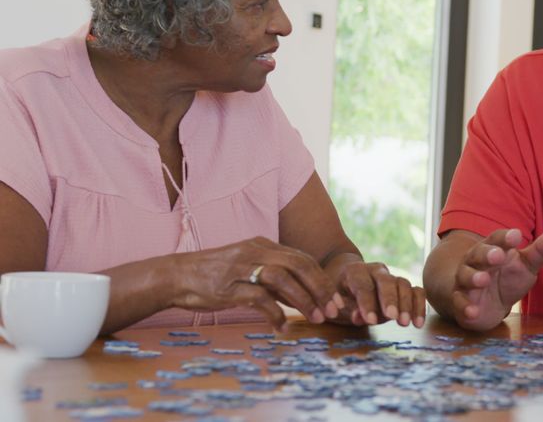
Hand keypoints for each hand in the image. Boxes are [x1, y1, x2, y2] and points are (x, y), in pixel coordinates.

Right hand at [172, 237, 341, 330]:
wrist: (176, 276)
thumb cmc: (215, 275)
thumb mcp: (249, 269)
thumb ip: (275, 280)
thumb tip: (303, 295)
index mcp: (264, 246)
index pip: (303, 259)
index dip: (323, 279)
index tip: (336, 299)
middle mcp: (256, 251)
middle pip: (299, 264)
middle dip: (321, 288)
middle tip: (333, 310)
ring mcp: (242, 267)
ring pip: (283, 278)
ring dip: (303, 300)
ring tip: (315, 319)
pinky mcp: (228, 287)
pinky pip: (258, 298)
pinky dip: (275, 313)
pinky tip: (282, 327)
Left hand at [326, 258, 425, 327]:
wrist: (348, 282)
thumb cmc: (341, 296)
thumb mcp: (337, 303)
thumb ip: (347, 309)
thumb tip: (359, 317)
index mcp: (355, 271)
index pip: (362, 285)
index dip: (366, 303)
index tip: (370, 320)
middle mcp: (376, 271)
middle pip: (386, 281)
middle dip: (390, 300)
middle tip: (393, 317)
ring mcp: (392, 276)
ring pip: (404, 284)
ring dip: (406, 305)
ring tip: (404, 323)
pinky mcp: (404, 286)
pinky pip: (417, 291)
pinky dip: (419, 306)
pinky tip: (418, 323)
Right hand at [451, 225, 542, 330]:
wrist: (484, 303)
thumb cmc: (506, 278)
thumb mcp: (526, 265)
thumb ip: (542, 250)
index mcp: (494, 248)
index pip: (497, 238)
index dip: (505, 237)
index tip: (515, 236)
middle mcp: (476, 262)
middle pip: (478, 254)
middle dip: (487, 254)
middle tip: (498, 255)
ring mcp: (466, 282)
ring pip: (466, 277)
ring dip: (473, 278)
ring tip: (483, 280)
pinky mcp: (462, 303)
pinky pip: (460, 303)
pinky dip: (465, 307)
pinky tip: (473, 311)